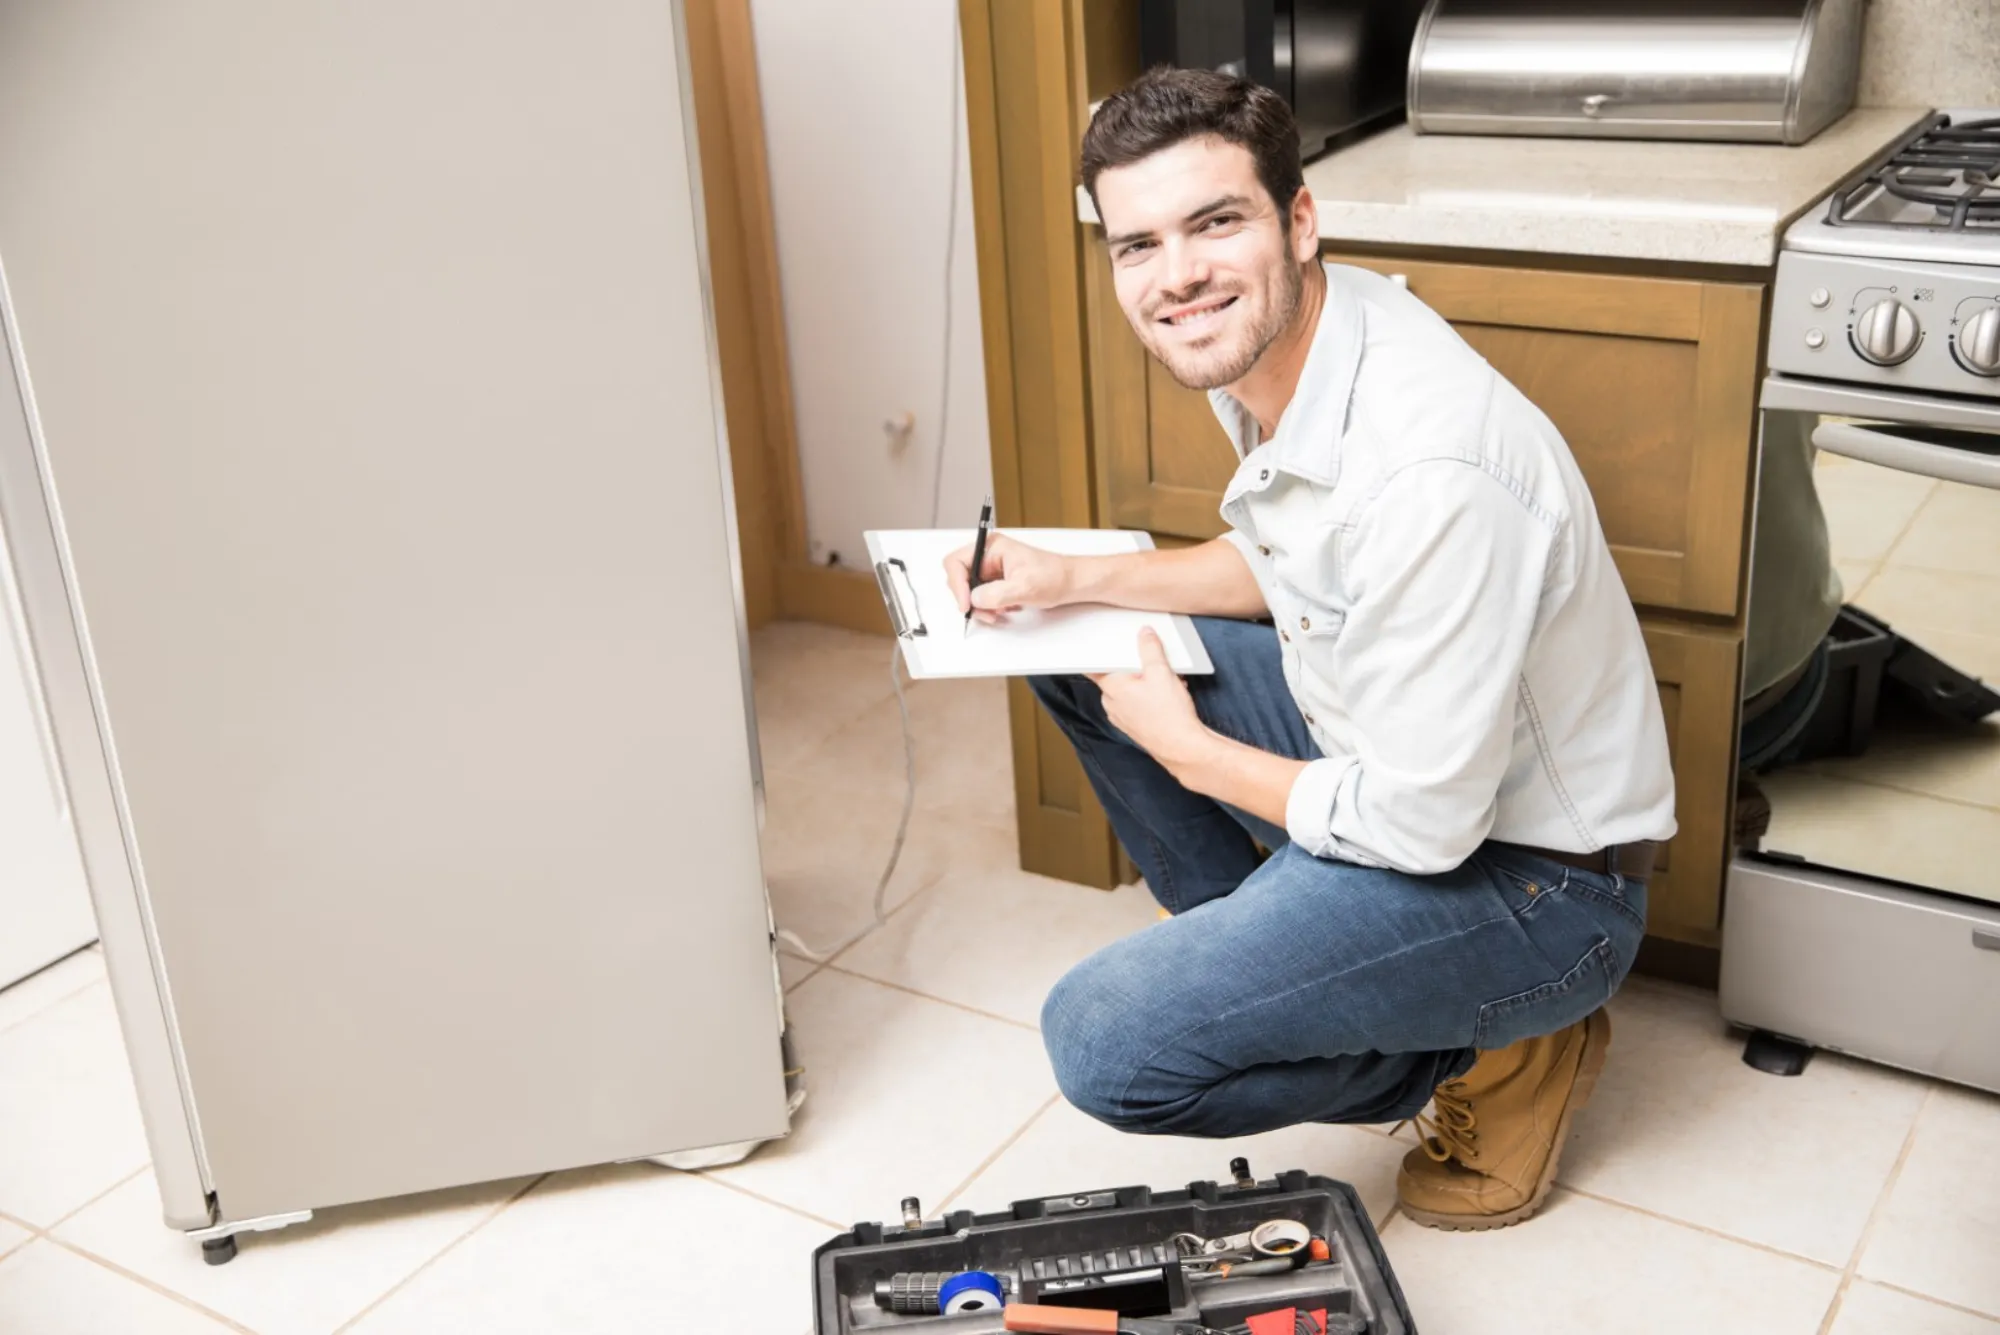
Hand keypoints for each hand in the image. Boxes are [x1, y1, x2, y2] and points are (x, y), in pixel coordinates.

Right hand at [945, 533, 1075, 624]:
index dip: (957, 585)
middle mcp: (988, 555)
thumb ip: (996, 593)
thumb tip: (974, 599)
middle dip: (970, 598)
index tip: (966, 604)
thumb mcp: (1024, 587)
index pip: (957, 562)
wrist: (1070, 583)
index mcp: (992, 546)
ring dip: (980, 606)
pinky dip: (988, 607)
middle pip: (960, 578)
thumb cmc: (1054, 577)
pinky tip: (1003, 609)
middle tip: (985, 612)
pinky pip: (981, 596)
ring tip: (998, 612)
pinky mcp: (996, 581)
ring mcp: (991, 569)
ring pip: (969, 590)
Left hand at [1088, 628, 1213, 774]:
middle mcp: (1111, 703)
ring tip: (1167, 679)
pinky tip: (1169, 693)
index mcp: (1111, 688)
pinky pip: (1138, 704)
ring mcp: (1122, 717)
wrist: (1182, 747)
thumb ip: (1150, 649)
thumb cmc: (1168, 714)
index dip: (1099, 654)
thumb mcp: (1161, 672)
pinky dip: (1150, 696)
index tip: (1103, 646)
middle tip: (1152, 660)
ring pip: (1129, 690)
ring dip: (1146, 681)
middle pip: (1116, 676)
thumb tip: (1145, 634)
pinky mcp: (1134, 726)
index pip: (1094, 667)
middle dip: (1134, 667)